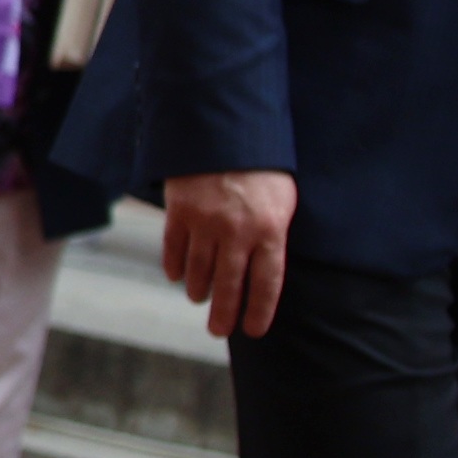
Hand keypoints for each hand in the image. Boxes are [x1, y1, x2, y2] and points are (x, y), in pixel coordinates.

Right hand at [161, 167, 293, 338]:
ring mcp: (206, 223)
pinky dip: (175, 267)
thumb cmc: (263, 165)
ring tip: (200, 298)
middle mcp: (238, 232)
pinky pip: (174, 249)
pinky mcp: (180, 211)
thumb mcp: (283, 199)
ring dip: (199, 290)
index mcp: (270, 230)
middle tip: (218, 331)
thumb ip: (275, 232)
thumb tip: (265, 266)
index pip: (266, 284)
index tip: (253, 330)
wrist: (225, 126)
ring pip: (200, 271)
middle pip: (230, 286)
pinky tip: (178, 276)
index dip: (259, 311)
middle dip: (224, 314)